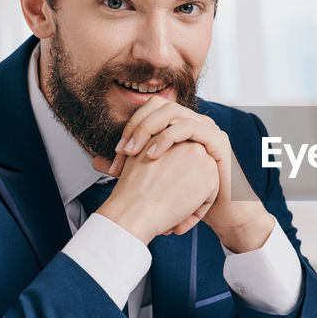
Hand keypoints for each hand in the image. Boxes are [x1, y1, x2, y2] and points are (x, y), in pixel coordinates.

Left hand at [94, 98, 272, 250]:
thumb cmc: (188, 196)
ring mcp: (207, 128)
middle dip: (137, 126)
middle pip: (159, 105)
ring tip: (135, 152)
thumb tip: (96, 161)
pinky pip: (189, 127)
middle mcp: (193, 122)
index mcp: (179, 126)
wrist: (220, 212)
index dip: (130, 126)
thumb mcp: (155, 179)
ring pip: (172, 112)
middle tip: (124, 150)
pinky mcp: (217, 139)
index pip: (149, 110)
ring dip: (148, 130)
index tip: (118, 153)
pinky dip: (167, 138)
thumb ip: (128, 167)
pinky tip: (153, 156)